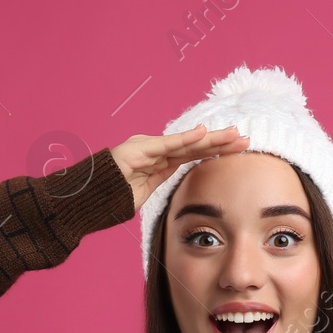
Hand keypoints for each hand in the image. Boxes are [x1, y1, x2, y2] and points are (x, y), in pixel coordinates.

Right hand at [111, 125, 249, 211]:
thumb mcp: (144, 193)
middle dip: (220, 142)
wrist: (87, 199)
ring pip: (184, 142)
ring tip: (232, 135)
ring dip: (210, 139)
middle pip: (193, 145)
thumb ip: (160, 183)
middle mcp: (154, 150)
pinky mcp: (137, 150)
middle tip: (245, 139)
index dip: (215, 151)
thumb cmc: (111, 198)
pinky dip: (185, 139)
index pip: (193, 154)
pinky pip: (166, 145)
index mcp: (158, 161)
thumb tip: (178, 188)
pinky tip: (203, 134)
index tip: (238, 150)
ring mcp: (146, 148)